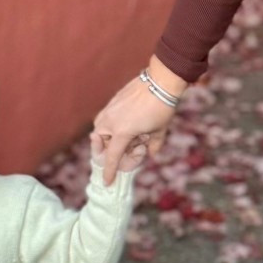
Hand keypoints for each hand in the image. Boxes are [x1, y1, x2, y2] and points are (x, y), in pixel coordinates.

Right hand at [92, 62, 187, 185]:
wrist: (161, 81)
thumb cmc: (162, 108)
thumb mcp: (159, 131)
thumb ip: (153, 145)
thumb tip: (150, 153)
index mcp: (122, 132)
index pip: (112, 158)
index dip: (110, 172)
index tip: (107, 182)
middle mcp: (110, 121)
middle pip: (102, 143)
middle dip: (113, 149)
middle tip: (134, 147)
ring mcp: (109, 109)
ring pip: (101, 129)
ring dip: (112, 137)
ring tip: (134, 134)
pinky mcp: (112, 101)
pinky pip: (106, 117)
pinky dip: (114, 124)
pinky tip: (131, 121)